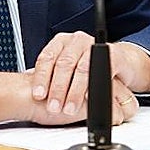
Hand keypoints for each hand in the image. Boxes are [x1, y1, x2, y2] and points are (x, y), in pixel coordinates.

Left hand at [27, 32, 149, 123]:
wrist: (118, 62)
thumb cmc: (88, 65)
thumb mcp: (67, 69)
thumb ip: (51, 75)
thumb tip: (31, 89)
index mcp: (61, 42)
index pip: (47, 57)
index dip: (42, 77)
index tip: (38, 95)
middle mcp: (76, 40)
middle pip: (64, 64)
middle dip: (58, 88)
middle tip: (53, 107)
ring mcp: (94, 45)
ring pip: (82, 69)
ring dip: (74, 92)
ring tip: (69, 109)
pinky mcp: (113, 54)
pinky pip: (101, 70)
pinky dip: (94, 86)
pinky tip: (89, 98)